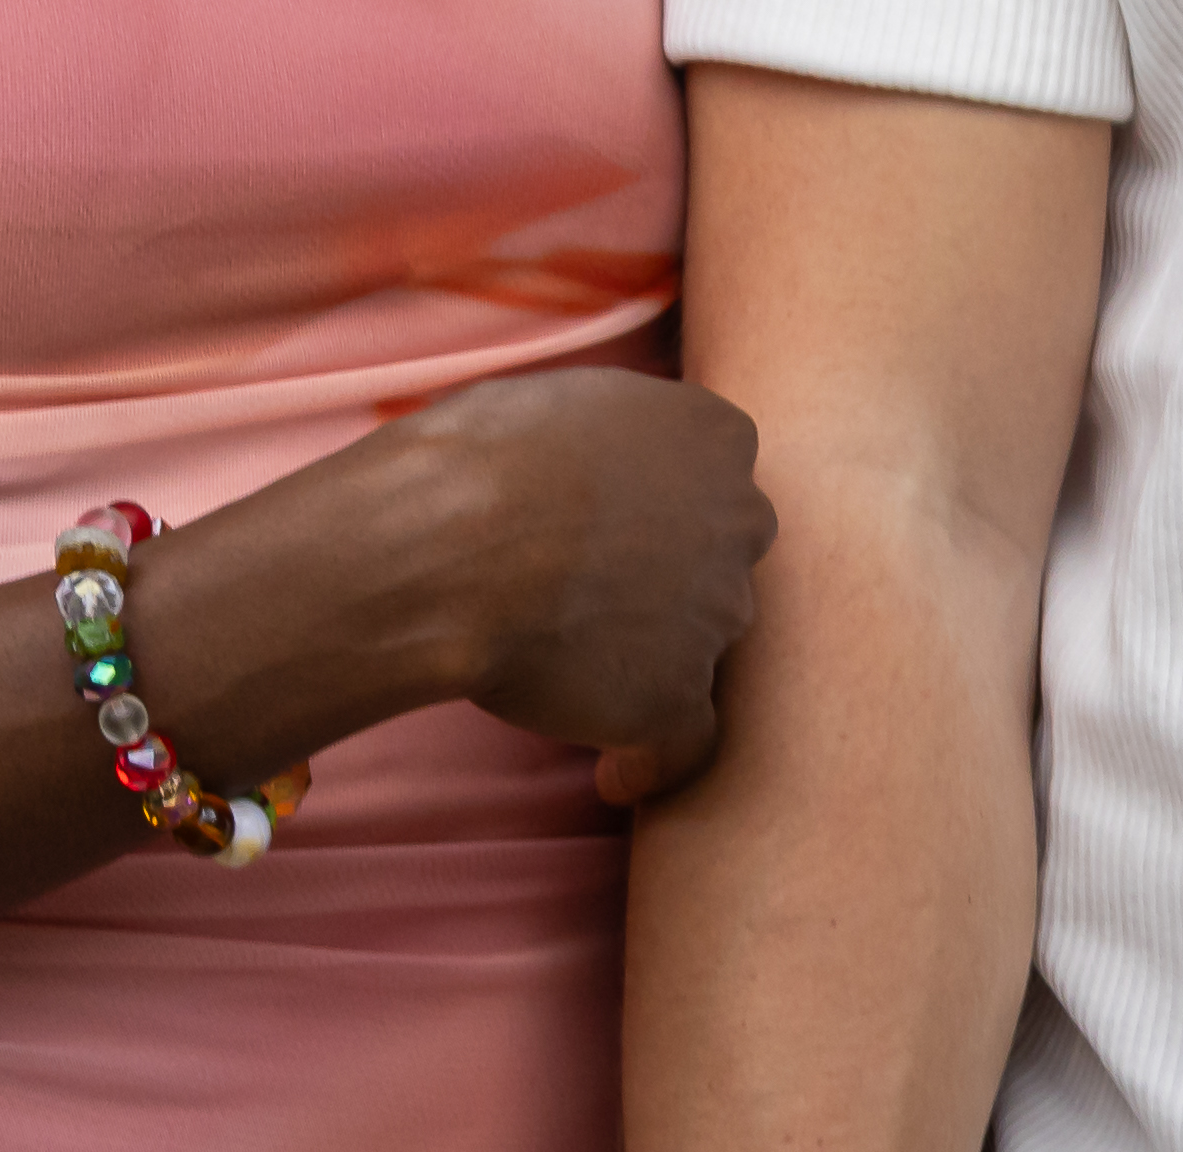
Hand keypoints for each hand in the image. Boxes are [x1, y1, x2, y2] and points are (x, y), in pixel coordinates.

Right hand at [372, 364, 773, 801]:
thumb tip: (586, 462)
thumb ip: (611, 439)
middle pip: (723, 561)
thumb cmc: (474, 459)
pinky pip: (686, 744)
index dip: (671, 509)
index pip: (719, 478)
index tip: (627, 528)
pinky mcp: (678, 696)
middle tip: (604, 598)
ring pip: (703, 647)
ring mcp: (716, 613)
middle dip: (676, 580)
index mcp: (712, 436)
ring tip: (579, 679)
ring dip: (655, 662)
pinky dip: (652, 762)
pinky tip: (614, 777)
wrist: (447, 545)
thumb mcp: (560, 406)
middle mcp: (735, 519)